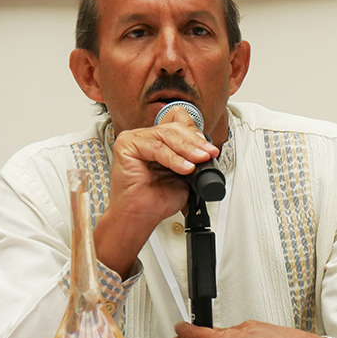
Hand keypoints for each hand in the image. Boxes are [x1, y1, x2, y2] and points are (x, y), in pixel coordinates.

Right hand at [93, 106, 218, 277]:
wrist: (140, 215)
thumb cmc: (157, 198)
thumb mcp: (184, 173)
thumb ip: (193, 157)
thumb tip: (209, 149)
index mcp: (158, 139)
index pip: (179, 122)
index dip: (195, 132)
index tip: (210, 148)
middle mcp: (146, 136)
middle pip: (174, 128)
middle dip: (196, 142)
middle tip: (209, 154)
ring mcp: (134, 139)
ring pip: (167, 136)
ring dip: (188, 149)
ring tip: (200, 160)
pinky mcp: (126, 146)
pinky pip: (156, 148)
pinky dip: (173, 158)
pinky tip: (185, 168)